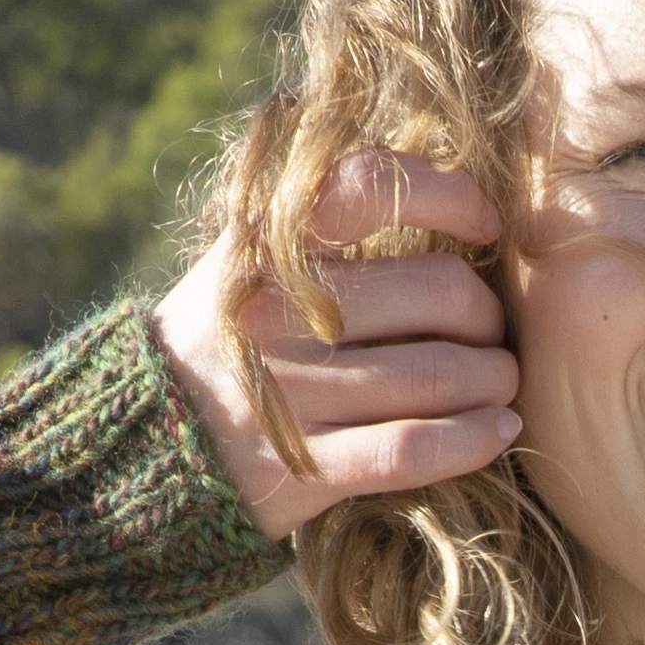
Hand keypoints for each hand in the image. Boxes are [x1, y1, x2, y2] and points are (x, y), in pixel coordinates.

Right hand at [151, 152, 520, 541]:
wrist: (145, 443)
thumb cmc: (229, 339)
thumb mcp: (250, 259)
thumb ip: (323, 220)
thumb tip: (435, 176)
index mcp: (266, 246)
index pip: (371, 186)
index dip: (449, 195)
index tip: (484, 224)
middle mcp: (279, 313)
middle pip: (436, 292)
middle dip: (487, 314)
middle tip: (491, 330)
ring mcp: (293, 394)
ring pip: (439, 373)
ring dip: (494, 379)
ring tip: (500, 383)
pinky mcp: (307, 467)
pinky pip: (414, 449)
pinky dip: (473, 439)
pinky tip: (498, 432)